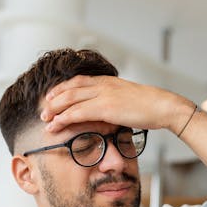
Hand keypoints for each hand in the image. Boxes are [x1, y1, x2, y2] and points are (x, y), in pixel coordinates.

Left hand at [40, 75, 195, 135]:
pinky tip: (55, 125)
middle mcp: (103, 84)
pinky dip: (63, 118)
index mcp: (108, 81)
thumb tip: (110, 112)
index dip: (62, 88)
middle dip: (53, 100)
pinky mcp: (105, 107)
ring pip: (69, 99)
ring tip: (44, 119)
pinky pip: (77, 111)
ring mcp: (103, 94)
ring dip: (54, 109)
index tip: (52, 97)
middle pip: (69, 89)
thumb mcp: (129, 100)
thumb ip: (116, 102)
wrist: (163, 106)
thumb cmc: (151, 107)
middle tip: (43, 110)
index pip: (78, 81)